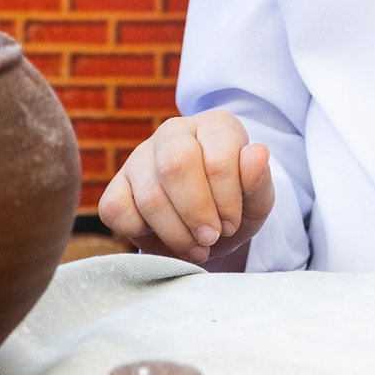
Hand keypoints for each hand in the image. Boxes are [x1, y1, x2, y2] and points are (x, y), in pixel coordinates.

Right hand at [98, 110, 275, 268]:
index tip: (231, 225)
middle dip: (195, 213)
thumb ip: (259, 180)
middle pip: (176, 166)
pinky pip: (115, 208)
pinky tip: (160, 236)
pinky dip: (137, 232)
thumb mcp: (257, 200)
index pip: (218, 159)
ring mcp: (140, 156)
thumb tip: (257, 153)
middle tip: (210, 239)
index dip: (226, 200)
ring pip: (149, 194)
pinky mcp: (117, 184)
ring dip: (175, 232)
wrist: (208, 227)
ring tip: (195, 248)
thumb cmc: (234, 206)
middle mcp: (175, 132)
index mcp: (216, 126)